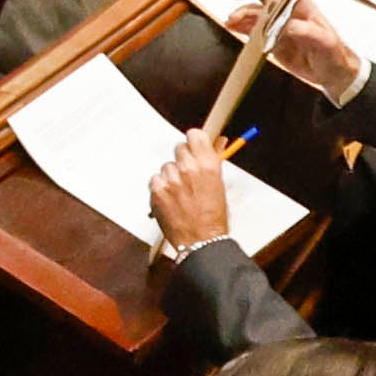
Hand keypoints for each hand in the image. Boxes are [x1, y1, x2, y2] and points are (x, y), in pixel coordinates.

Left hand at [146, 130, 238, 251]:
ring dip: (171, 176)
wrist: (201, 241)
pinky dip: (161, 188)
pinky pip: (155, 179)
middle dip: (183, 160)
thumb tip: (218, 142)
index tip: (194, 147)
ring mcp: (171, 179)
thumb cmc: (213, 217)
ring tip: (180, 193)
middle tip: (188, 176)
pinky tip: (171, 199)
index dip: (194, 141)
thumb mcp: (219, 185)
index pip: (194, 135)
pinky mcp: (157, 189)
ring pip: (166, 166)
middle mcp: (188, 168)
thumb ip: (214, 161)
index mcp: (207, 165)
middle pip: (179, 148)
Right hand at [230, 0, 362, 102]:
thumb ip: (306, 31)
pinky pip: (252, 30)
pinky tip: (232, 27)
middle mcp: (288, 13)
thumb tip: (287, 25)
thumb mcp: (324, 40)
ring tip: (231, 19)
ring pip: (255, 13)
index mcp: (302, 7)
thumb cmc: (333, 52)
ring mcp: (278, 27)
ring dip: (242, 13)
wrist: (331, 74)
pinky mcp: (271, 41)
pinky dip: (240, 27)